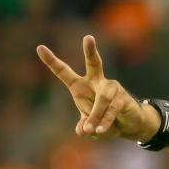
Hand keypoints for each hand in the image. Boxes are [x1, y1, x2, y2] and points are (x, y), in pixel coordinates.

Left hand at [36, 35, 159, 140]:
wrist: (128, 124)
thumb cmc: (104, 119)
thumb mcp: (90, 124)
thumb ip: (83, 124)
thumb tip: (81, 130)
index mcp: (81, 85)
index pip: (64, 72)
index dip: (51, 61)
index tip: (40, 47)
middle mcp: (96, 81)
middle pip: (94, 63)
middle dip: (90, 51)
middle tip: (89, 38)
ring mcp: (111, 88)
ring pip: (101, 100)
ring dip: (95, 116)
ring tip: (91, 130)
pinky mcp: (123, 98)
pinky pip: (111, 109)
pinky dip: (105, 121)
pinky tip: (100, 130)